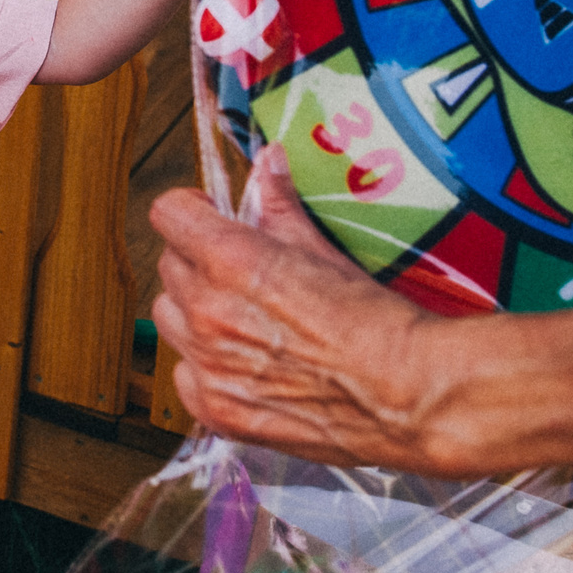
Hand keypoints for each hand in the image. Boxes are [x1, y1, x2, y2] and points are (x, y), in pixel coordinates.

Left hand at [149, 148, 450, 469]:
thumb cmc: (373, 324)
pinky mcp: (215, 409)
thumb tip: (267, 163)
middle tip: (236, 271)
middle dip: (197, 260)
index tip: (208, 215)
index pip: (168, 213)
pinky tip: (242, 364)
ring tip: (239, 318)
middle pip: (169, 265)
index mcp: (230, 260)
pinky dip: (204, 368)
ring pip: (169, 318)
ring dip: (193, 312)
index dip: (189, 209)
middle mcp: (208, 311)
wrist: (404, 396)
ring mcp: (207, 364)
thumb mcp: (323, 250)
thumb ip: (280, 205)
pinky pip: (183, 375)